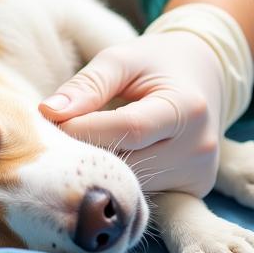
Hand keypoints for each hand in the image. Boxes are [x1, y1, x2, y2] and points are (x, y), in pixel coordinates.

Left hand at [38, 31, 226, 196]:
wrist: (204, 76)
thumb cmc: (155, 63)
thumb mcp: (122, 59)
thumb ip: (88, 85)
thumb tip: (49, 111)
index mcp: (187, 107)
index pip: (129, 129)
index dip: (84, 129)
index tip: (50, 122)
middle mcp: (200, 147)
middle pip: (129, 163)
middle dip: (86, 151)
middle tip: (55, 136)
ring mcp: (198, 175)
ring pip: (132, 184)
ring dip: (99, 168)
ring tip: (78, 144)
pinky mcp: (192, 191)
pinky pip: (143, 193)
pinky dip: (118, 179)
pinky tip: (104, 158)